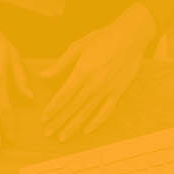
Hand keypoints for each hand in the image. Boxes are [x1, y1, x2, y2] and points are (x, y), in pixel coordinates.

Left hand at [40, 4, 156, 140]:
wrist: (130, 36)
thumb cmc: (102, 38)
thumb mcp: (78, 47)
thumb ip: (60, 64)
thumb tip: (43, 76)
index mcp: (82, 72)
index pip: (64, 95)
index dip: (53, 109)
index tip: (43, 119)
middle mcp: (94, 84)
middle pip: (73, 107)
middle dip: (59, 122)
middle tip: (48, 133)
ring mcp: (107, 90)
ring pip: (87, 113)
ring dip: (74, 126)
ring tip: (63, 137)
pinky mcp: (118, 92)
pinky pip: (106, 111)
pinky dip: (96, 122)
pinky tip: (86, 131)